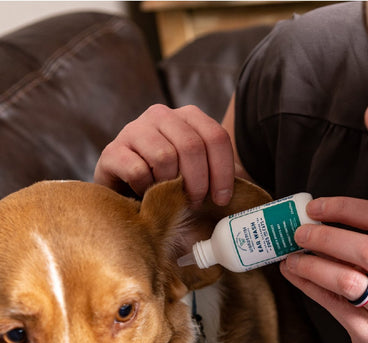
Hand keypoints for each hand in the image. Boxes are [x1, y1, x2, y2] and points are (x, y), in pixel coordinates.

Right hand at [94, 104, 235, 206]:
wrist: (125, 193)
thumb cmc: (169, 186)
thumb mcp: (199, 176)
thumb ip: (220, 177)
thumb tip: (255, 195)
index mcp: (188, 117)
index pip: (216, 137)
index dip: (224, 172)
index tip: (221, 199)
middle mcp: (161, 115)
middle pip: (192, 146)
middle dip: (198, 182)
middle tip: (195, 203)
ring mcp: (134, 130)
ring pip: (164, 156)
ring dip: (171, 186)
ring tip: (169, 198)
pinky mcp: (112, 151)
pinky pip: (138, 170)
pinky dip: (146, 189)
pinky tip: (145, 194)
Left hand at [280, 196, 367, 342]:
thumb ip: (362, 247)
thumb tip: (312, 226)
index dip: (344, 208)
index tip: (314, 208)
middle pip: (366, 248)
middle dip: (325, 237)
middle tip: (298, 234)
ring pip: (348, 280)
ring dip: (312, 265)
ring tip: (290, 259)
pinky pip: (333, 305)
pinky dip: (308, 286)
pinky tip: (293, 275)